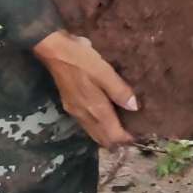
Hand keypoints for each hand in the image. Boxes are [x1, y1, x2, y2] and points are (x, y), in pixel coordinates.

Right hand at [34, 29, 137, 147]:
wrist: (53, 51)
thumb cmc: (81, 59)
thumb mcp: (104, 71)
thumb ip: (119, 90)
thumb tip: (134, 107)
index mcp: (94, 108)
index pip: (112, 135)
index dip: (126, 139)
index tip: (139, 137)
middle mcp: (84, 115)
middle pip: (102, 138)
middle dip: (116, 141)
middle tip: (132, 138)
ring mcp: (75, 111)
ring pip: (93, 132)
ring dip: (106, 135)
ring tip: (121, 131)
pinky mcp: (70, 105)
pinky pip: (87, 125)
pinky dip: (97, 127)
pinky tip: (104, 119)